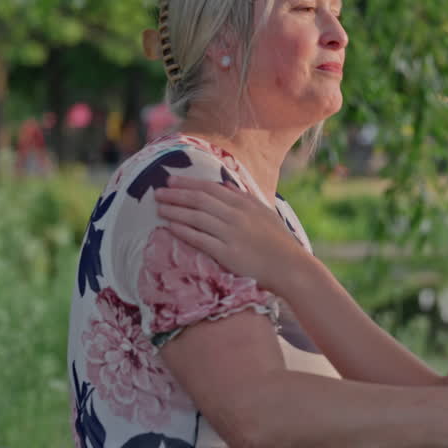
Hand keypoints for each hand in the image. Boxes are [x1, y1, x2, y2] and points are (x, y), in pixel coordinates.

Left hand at [154, 176, 316, 293]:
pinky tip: (170, 227)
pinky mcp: (227, 253)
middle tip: (157, 192)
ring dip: (175, 211)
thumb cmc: (278, 241)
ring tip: (159, 208)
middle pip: (199, 200)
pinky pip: (200, 239)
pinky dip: (183, 231)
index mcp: (245, 203)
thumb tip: (223, 184)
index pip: (210, 188)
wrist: (289, 266)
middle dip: (176, 194)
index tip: (171, 181)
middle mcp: (236, 215)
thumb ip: (243, 197)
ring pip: (196, 217)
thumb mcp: (264, 212)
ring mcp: (231, 234)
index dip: (188, 183)